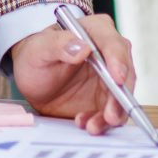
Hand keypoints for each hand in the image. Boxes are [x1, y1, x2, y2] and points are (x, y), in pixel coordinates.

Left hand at [9, 11, 137, 134]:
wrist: (32, 78)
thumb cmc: (36, 55)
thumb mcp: (39, 48)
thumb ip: (58, 44)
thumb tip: (83, 47)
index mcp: (96, 31)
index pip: (114, 44)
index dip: (118, 61)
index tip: (117, 78)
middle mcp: (108, 54)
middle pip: (125, 74)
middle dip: (119, 96)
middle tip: (110, 115)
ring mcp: (109, 78)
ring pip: (121, 97)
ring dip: (112, 114)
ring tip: (92, 126)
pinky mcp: (105, 99)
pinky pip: (111, 112)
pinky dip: (102, 122)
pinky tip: (86, 123)